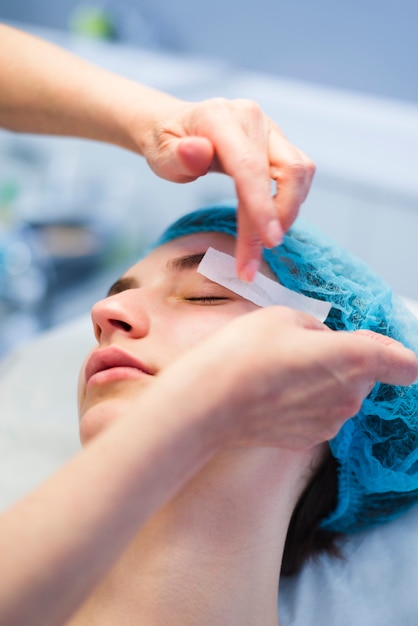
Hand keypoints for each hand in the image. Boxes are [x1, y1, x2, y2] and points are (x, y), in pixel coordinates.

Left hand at [141, 98, 314, 279]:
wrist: (176, 127)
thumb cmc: (167, 144)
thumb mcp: (160, 153)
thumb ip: (178, 156)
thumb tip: (198, 152)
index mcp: (221, 119)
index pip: (250, 166)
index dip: (262, 206)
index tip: (270, 242)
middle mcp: (252, 119)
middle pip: (288, 170)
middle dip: (280, 218)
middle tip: (255, 259)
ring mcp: (269, 128)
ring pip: (300, 172)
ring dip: (288, 212)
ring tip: (262, 242)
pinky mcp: (279, 141)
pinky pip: (299, 172)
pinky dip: (290, 202)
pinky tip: (269, 221)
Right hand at [175, 307, 417, 450]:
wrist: (206, 403)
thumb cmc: (242, 355)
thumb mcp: (283, 316)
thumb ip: (316, 328)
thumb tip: (320, 342)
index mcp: (353, 359)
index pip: (404, 364)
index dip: (394, 353)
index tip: (375, 346)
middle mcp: (350, 397)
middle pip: (365, 375)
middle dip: (342, 359)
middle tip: (301, 348)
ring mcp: (329, 422)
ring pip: (339, 394)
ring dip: (321, 381)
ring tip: (279, 371)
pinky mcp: (307, 439)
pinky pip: (319, 413)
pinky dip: (304, 402)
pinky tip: (272, 392)